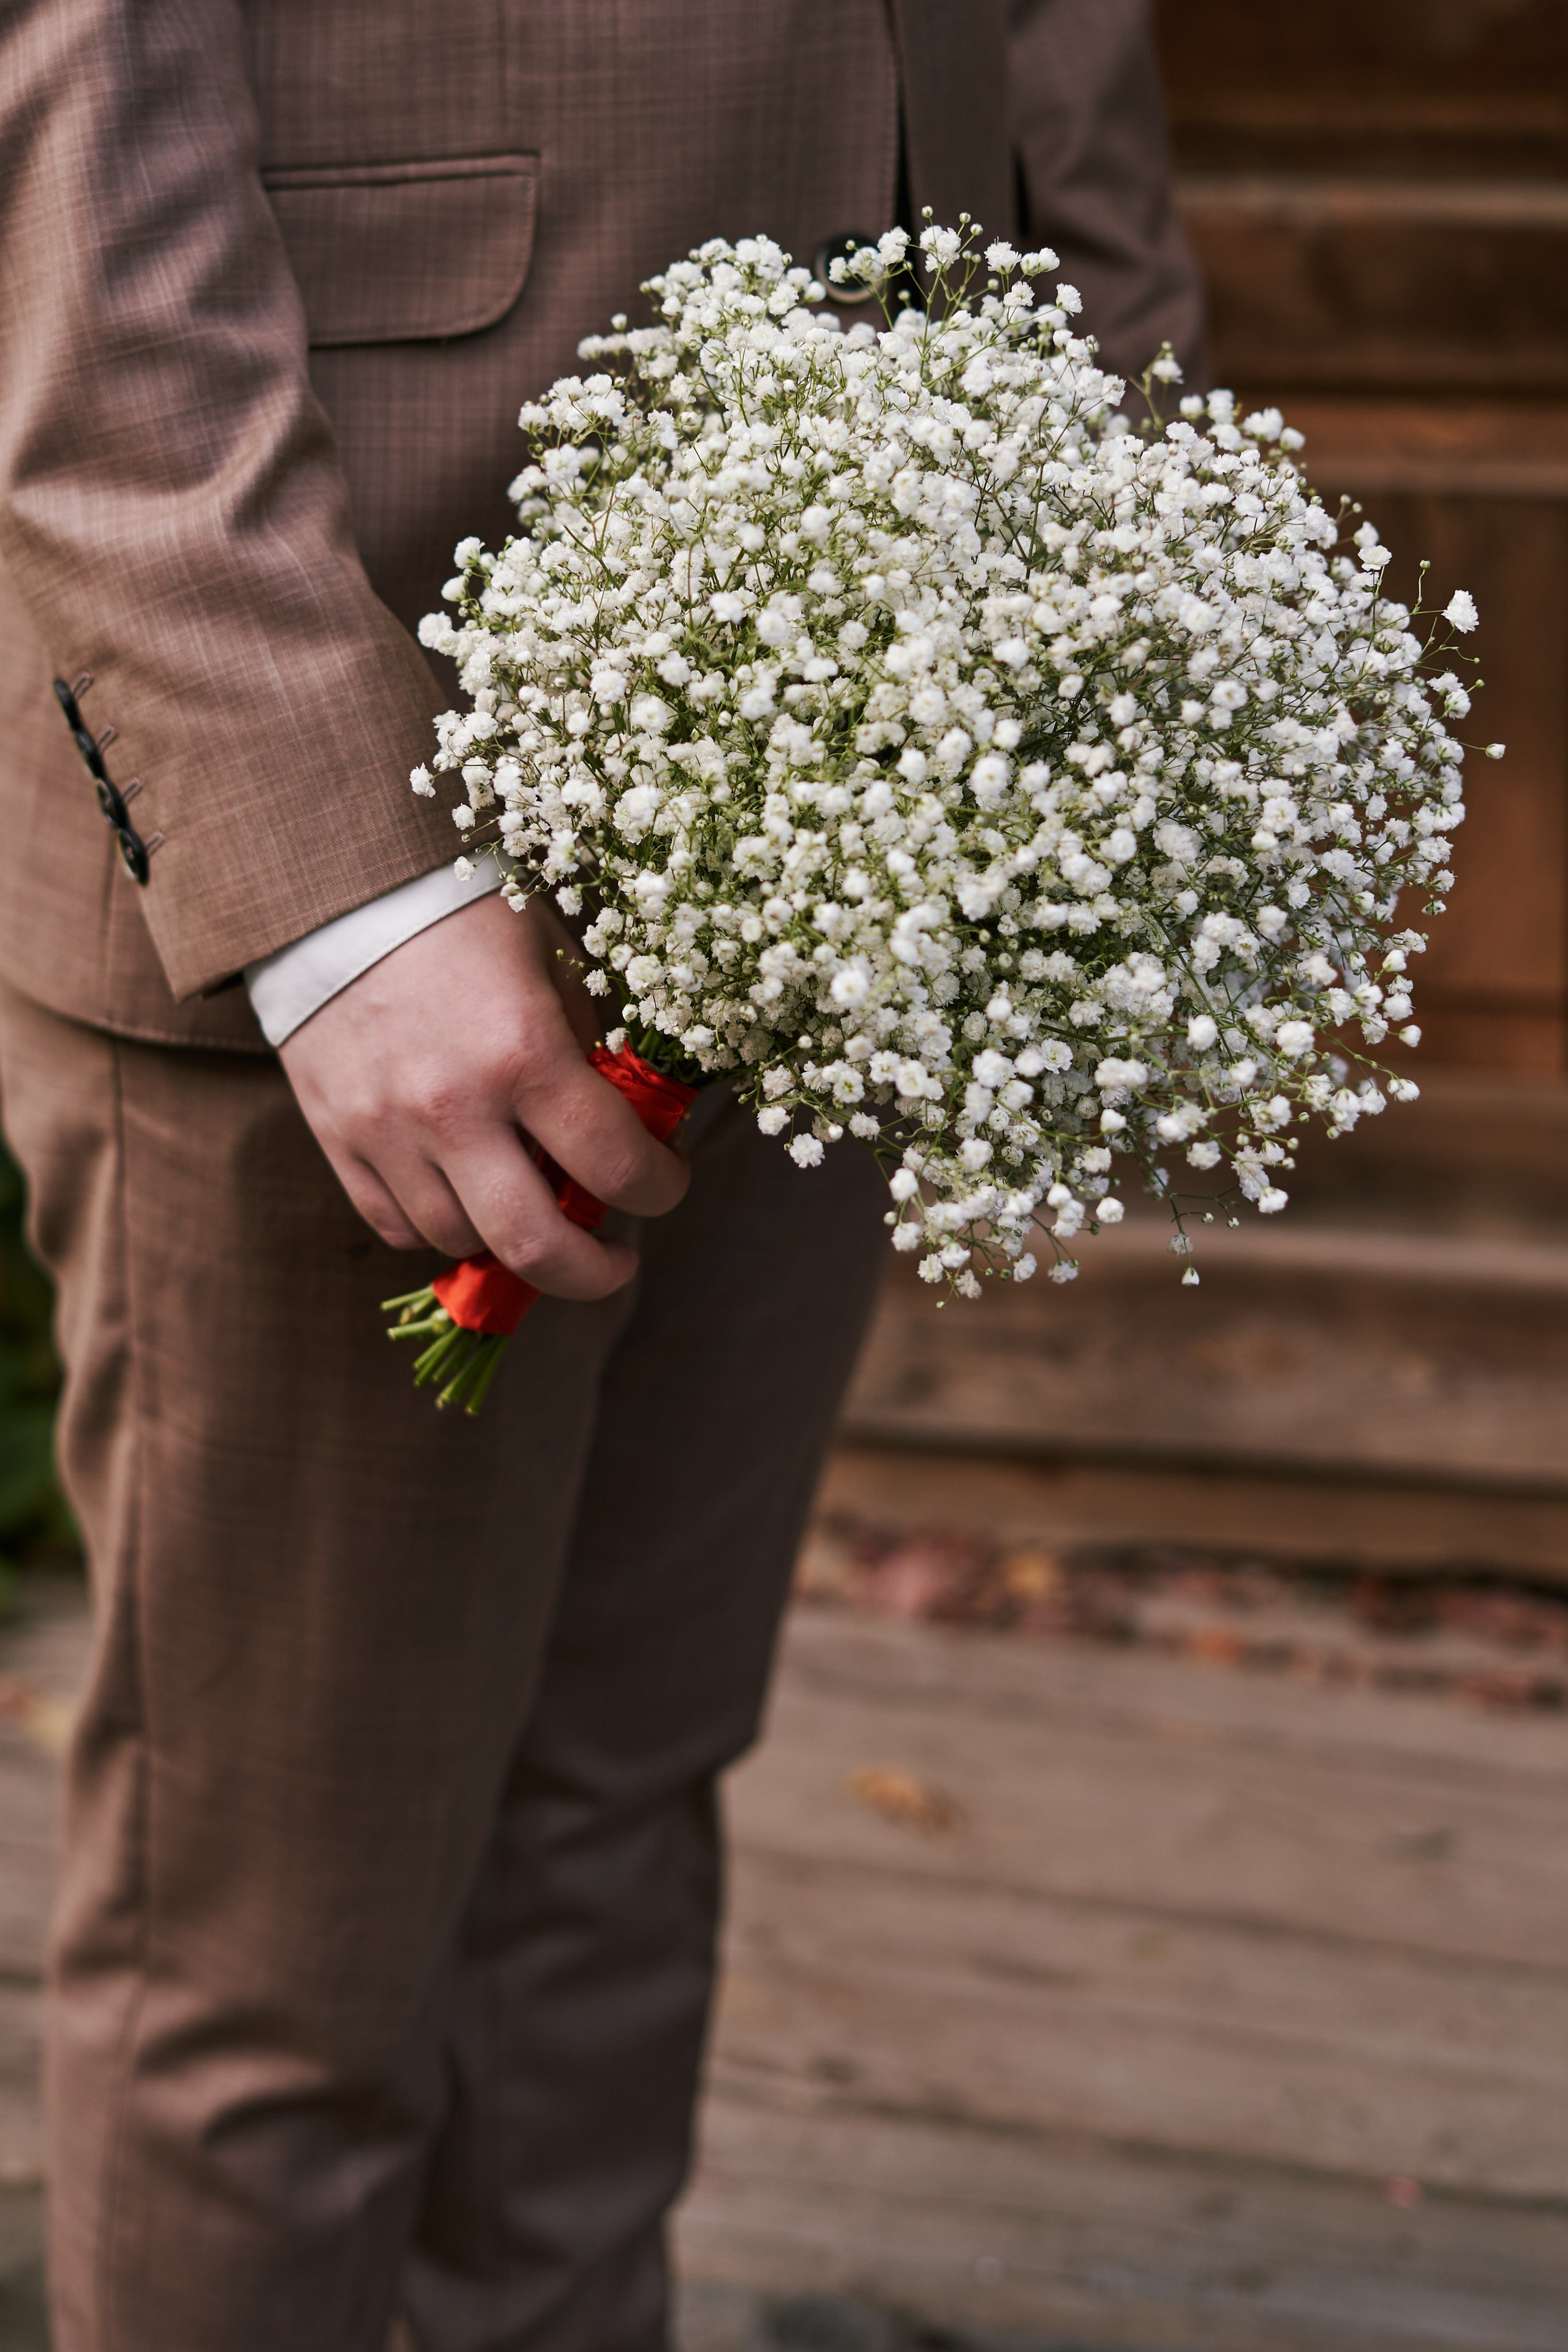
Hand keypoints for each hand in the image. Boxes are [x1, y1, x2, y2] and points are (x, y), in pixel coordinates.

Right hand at [280, 891, 688, 1298]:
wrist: (340, 892)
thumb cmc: (466, 920)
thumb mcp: (554, 969)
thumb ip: (592, 1057)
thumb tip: (632, 1132)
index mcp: (526, 1055)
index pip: (617, 1169)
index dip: (661, 1189)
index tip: (667, 1179)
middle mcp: (454, 1108)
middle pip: (535, 1248)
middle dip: (594, 1273)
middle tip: (615, 1260)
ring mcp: (387, 1131)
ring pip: (460, 1242)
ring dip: (511, 1239)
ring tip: (534, 1205)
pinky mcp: (337, 1138)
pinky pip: (396, 1224)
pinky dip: (442, 1226)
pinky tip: (469, 1197)